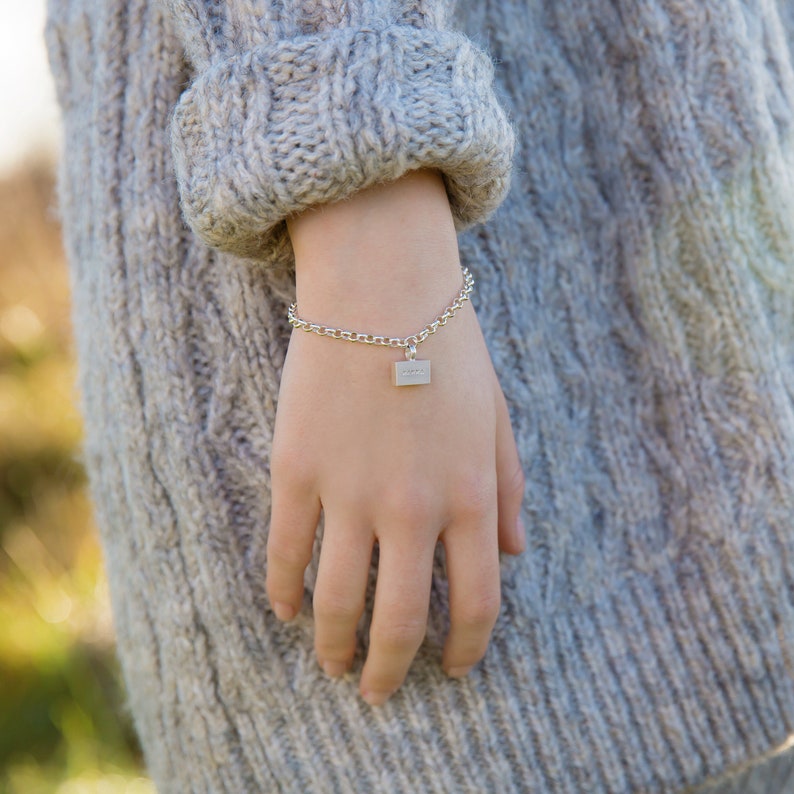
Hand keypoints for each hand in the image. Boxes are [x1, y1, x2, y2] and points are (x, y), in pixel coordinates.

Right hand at [265, 169, 525, 705]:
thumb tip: (517, 553)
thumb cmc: (448, 346)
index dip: (465, 649)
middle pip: (400, 622)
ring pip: (338, 602)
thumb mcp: (496, 416)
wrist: (381, 288)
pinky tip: (288, 611)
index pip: (476, 603)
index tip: (452, 670)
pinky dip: (284, 593)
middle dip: (390, 670)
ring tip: (333, 667)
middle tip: (379, 692)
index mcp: (470, 497)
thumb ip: (508, 487)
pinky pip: (286, 553)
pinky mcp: (297, 472)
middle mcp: (412, 508)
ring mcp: (350, 493)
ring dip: (334, 648)